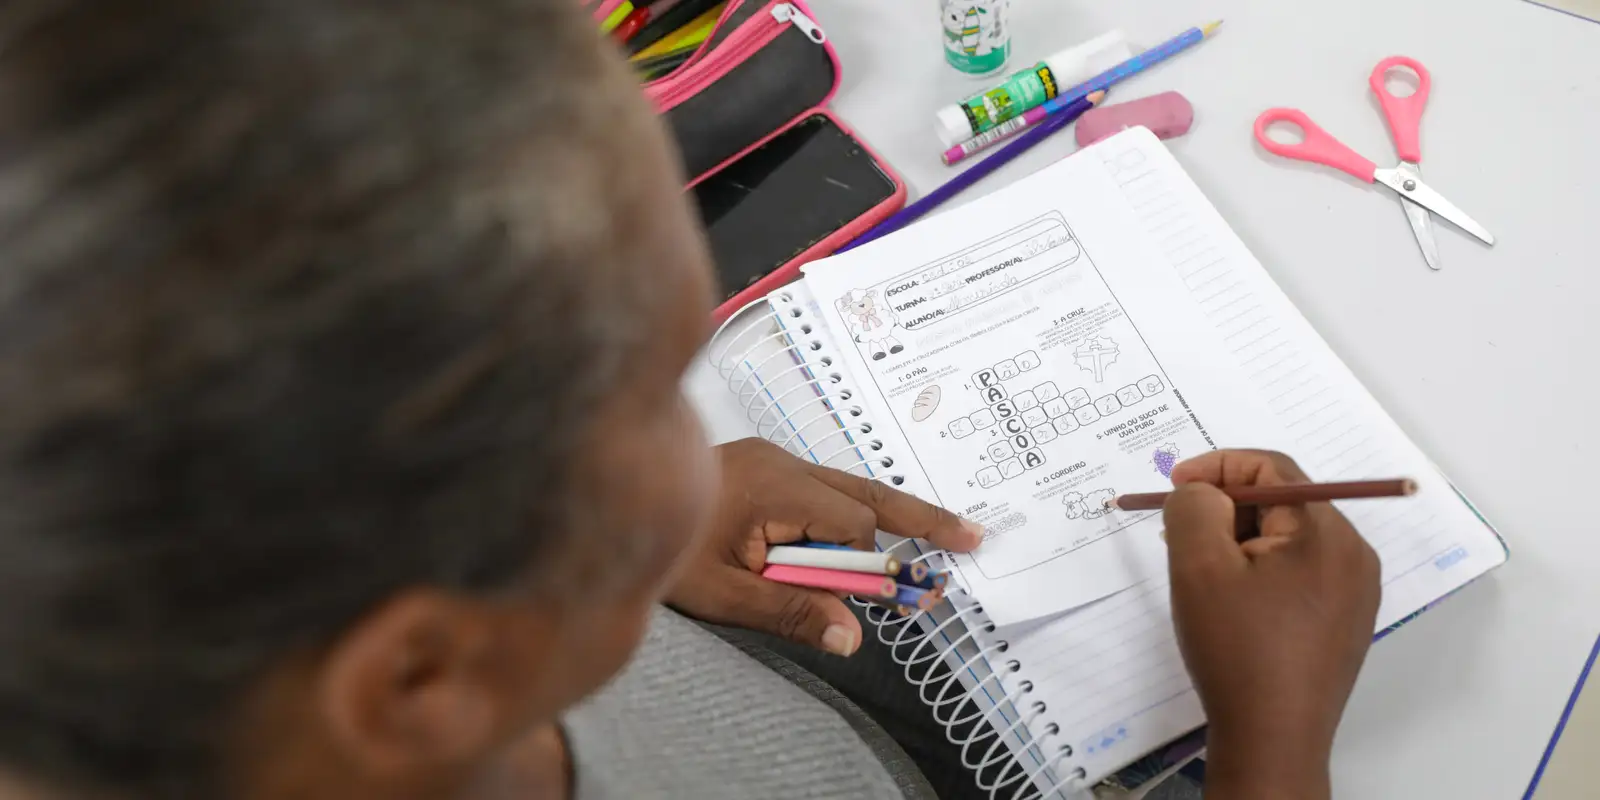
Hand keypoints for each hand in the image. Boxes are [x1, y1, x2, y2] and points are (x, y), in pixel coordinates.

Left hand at [667, 438, 981, 656]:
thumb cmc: (659, 550)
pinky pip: (823, 490)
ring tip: (947, 532)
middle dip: (919, 517)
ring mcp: (772, 461)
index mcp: (772, 486)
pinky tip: (879, 529)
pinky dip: (853, 513)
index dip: (872, 565)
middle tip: (970, 539)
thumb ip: (789, 611)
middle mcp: (779, 463)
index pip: (849, 525)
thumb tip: (852, 636)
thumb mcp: (721, 594)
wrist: (607, 497)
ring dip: (890, 514)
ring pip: (849, 487)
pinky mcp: (765, 469)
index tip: (900, 597)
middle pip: (866, 492)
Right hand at [1161, 450, 1379, 799]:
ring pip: (1289, 539)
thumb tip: (1203, 492)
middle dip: (1226, 507)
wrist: (1273, 740)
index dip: (1217, 467)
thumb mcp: (1199, 566)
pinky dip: (1261, 571)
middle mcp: (1353, 555)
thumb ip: (1194, 507)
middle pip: (1283, 501)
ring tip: (1201, 572)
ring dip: (1241, 540)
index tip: (1174, 489)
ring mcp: (1355, 592)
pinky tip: (1232, 602)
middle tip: (1179, 533)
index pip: (1273, 468)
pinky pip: (1300, 573)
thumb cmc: (1236, 649)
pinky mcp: (1345, 622)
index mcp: (1326, 533)